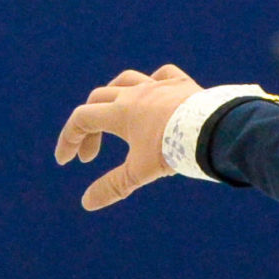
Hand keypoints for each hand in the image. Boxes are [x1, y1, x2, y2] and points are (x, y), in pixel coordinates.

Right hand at [53, 64, 201, 210]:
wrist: (213, 130)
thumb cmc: (173, 150)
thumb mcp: (140, 172)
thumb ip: (112, 186)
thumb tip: (86, 203)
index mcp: (119, 112)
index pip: (81, 120)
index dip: (69, 139)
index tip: (66, 160)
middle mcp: (135, 93)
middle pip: (98, 100)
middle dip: (89, 128)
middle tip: (92, 156)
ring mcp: (158, 85)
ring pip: (126, 80)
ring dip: (113, 96)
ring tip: (114, 117)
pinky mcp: (181, 83)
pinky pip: (163, 74)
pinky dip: (153, 82)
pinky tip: (155, 93)